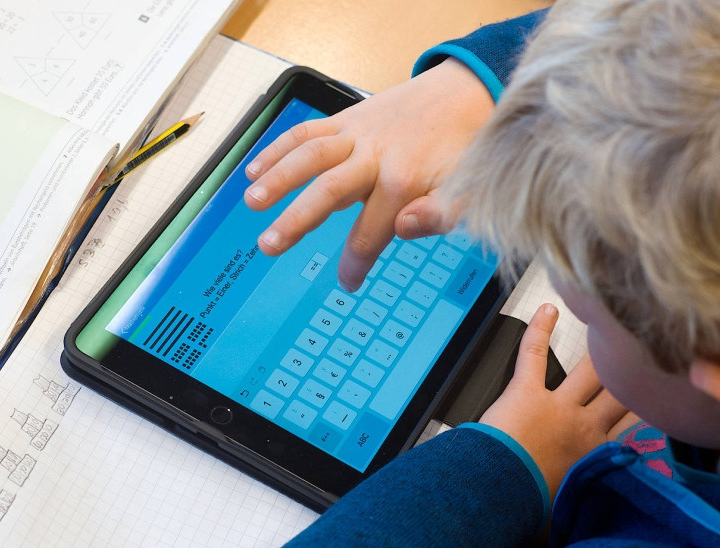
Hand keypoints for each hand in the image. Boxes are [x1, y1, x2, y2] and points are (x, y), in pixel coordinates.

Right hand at [245, 58, 493, 290]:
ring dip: (277, 177)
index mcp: (403, 180)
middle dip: (296, 220)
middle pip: (328, 190)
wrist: (467, 92)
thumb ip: (438, 216)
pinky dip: (278, 148)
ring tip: (252, 202)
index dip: (356, 262)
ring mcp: (358, 133)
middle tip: (269, 245)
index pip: (370, 232)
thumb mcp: (467, 191)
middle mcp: (374, 155)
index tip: (346, 282)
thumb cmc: (463, 149)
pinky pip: (307, 131)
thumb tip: (403, 228)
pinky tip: (255, 169)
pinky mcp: (347, 118)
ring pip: (310, 155)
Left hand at [481, 304, 639, 499]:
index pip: (637, 428)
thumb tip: (617, 512)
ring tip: (615, 329)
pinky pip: (534, 353)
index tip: (671, 402)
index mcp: (599, 454)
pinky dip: (539, 329)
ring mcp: (557, 404)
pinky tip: (549, 309)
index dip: (655, 412)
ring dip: (601, 351)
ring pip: (590, 369)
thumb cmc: (530, 509)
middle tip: (651, 355)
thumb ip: (599, 502)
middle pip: (623, 391)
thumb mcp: (576, 511)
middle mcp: (585, 424)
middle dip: (638, 374)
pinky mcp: (525, 391)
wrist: (498, 497)